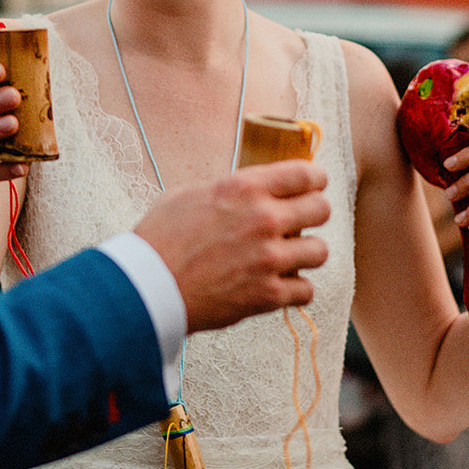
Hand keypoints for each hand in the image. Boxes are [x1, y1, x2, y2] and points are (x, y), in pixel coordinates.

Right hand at [135, 160, 331, 332]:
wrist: (147, 286)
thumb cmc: (160, 237)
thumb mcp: (190, 194)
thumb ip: (229, 189)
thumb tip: (251, 188)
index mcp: (245, 188)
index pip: (305, 174)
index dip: (316, 179)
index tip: (315, 184)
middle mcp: (264, 219)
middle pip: (321, 209)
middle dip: (313, 213)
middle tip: (300, 221)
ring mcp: (268, 259)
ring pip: (320, 251)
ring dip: (306, 253)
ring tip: (289, 256)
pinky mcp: (267, 295)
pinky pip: (306, 290)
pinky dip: (294, 290)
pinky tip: (278, 285)